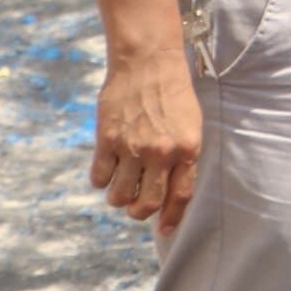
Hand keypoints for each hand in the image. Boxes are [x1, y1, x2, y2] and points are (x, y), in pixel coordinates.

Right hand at [89, 48, 203, 230]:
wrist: (148, 61)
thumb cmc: (174, 93)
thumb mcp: (191, 125)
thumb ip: (184, 158)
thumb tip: (171, 192)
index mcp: (188, 149)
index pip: (180, 196)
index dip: (171, 217)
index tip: (165, 229)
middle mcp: (161, 153)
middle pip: (147, 204)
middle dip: (140, 213)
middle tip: (136, 207)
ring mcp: (132, 147)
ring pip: (119, 196)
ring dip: (118, 198)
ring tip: (121, 185)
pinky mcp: (107, 140)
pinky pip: (99, 178)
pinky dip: (101, 180)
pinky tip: (107, 167)